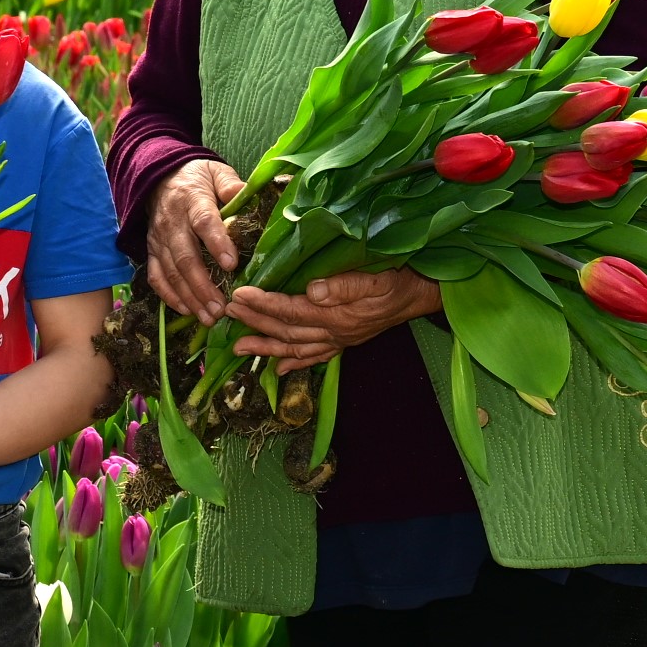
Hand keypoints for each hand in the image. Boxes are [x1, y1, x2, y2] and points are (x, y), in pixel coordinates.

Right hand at [144, 160, 243, 320]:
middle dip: (203, 285)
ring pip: (172, 272)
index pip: (203, 222)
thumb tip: (246, 194)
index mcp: (192, 199)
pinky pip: (156, 276)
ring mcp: (159, 238)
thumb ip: (231, 184)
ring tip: (210, 317)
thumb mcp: (215, 172)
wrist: (160, 177)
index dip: (217, 242)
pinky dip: (169, 296)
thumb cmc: (197, 178)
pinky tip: (186, 310)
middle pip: (186, 256)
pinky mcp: (152, 250)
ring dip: (190, 297)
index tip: (231, 264)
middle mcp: (172, 222)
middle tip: (222, 307)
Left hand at [228, 268, 442, 372]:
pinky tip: (277, 368)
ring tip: (237, 347)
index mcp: (337, 314)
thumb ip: (345, 285)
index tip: (239, 294)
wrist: (419, 297)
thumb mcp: (376, 277)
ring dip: (265, 347)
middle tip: (227, 312)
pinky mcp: (343, 343)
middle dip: (255, 321)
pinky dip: (294, 364)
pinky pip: (314, 357)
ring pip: (294, 348)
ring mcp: (338, 341)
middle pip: (286, 330)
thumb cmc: (397, 281)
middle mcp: (333, 332)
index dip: (264, 304)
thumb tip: (312, 290)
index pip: (292, 310)